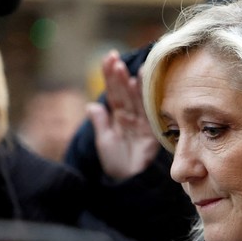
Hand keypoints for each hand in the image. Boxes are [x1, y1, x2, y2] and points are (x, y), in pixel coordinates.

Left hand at [88, 50, 160, 180]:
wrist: (130, 182)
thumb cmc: (117, 163)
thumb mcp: (104, 142)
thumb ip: (100, 123)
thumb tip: (91, 105)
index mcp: (118, 118)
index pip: (113, 94)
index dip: (110, 77)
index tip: (108, 59)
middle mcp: (130, 117)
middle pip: (123, 92)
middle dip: (118, 75)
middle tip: (114, 58)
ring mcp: (141, 122)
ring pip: (134, 99)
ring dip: (129, 82)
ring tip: (124, 67)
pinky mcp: (150, 131)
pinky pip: (146, 110)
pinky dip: (143, 96)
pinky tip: (140, 82)